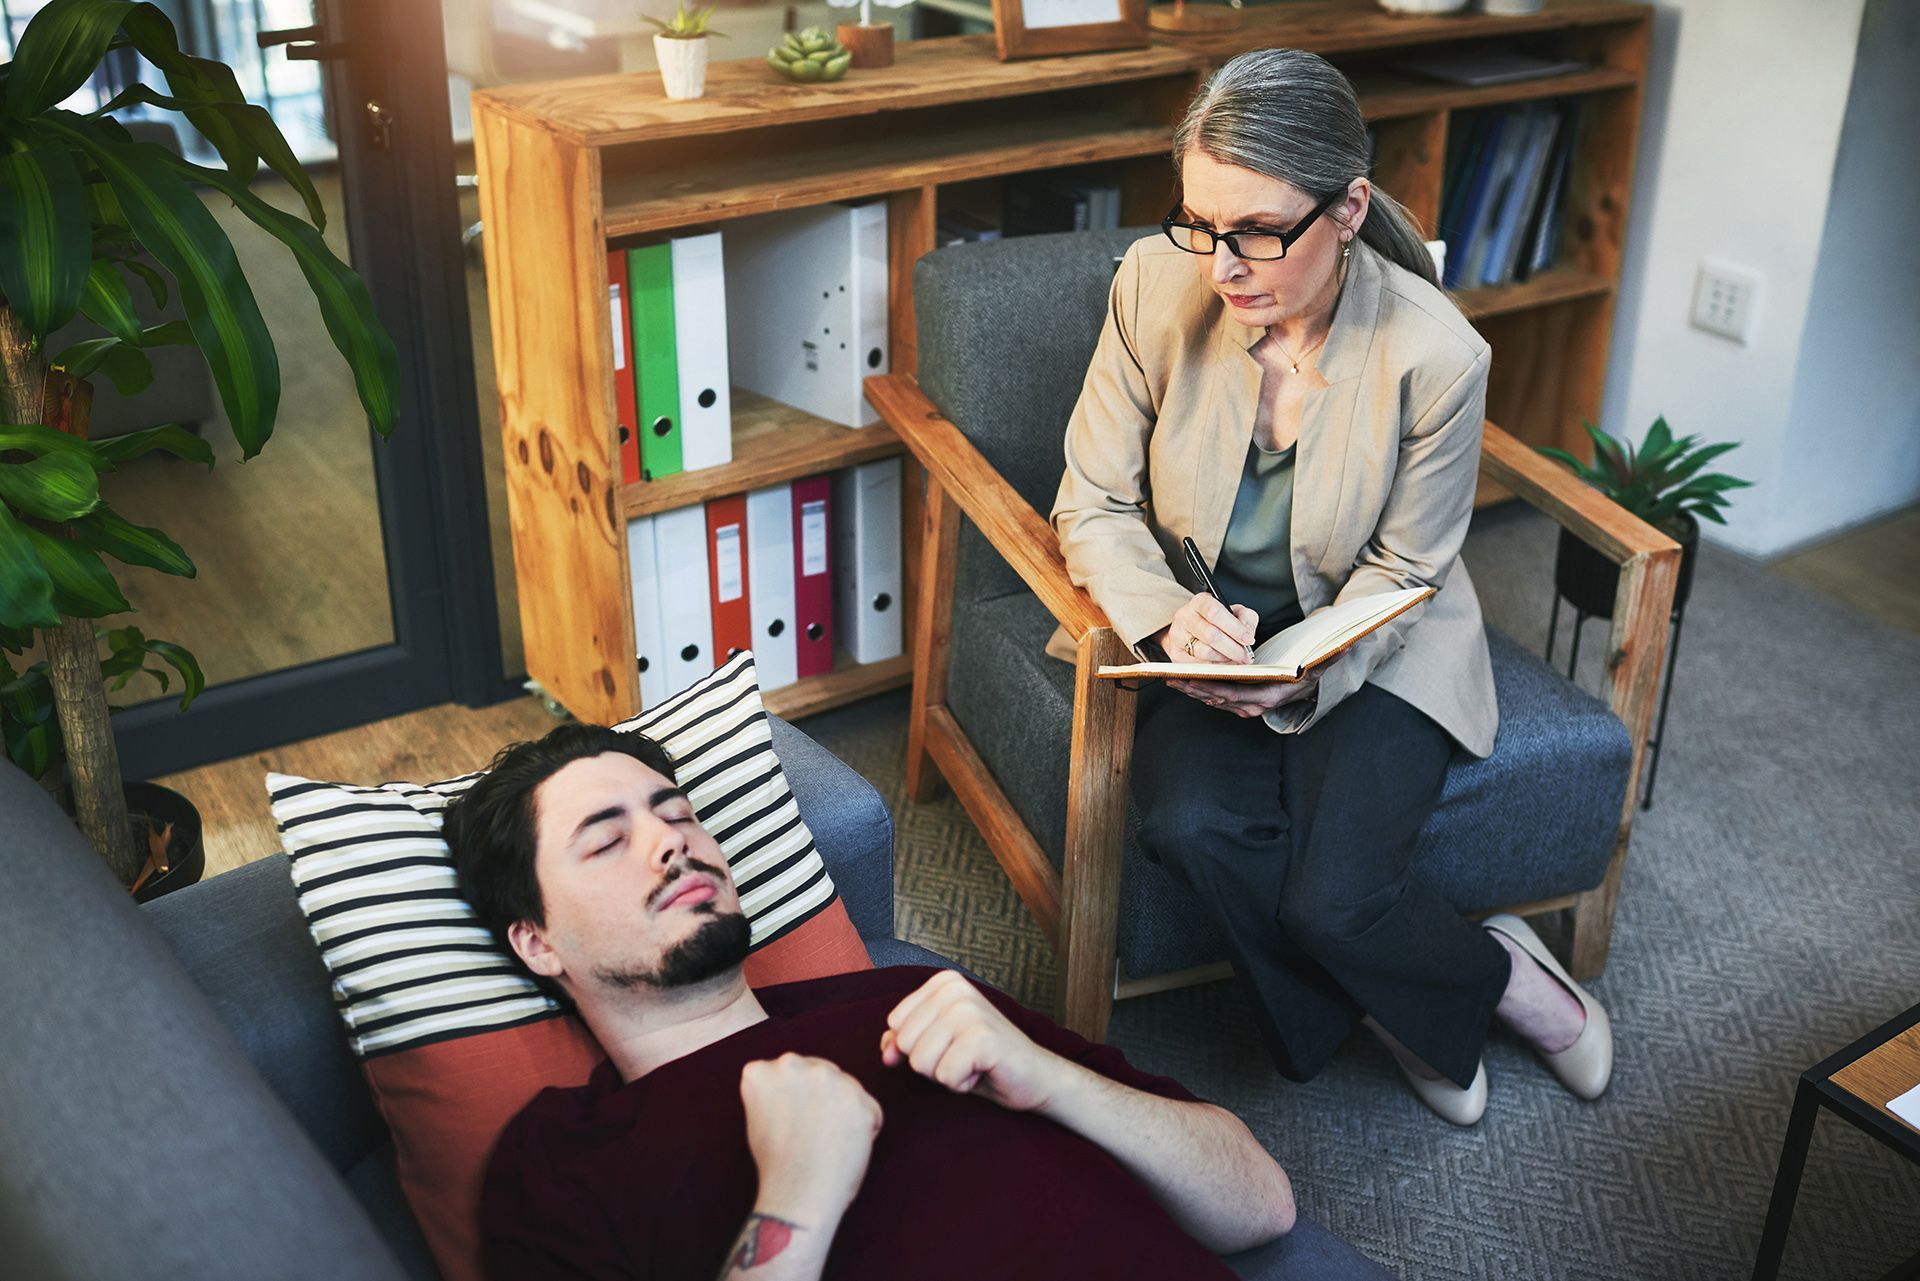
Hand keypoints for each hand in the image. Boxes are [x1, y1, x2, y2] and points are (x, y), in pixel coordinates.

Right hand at [739, 1054, 882, 1220]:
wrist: (798, 1196)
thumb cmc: (777, 1165)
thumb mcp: (757, 1117)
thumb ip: (774, 1090)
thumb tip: (794, 1084)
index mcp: (762, 1072)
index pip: (788, 1072)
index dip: (794, 1100)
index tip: (790, 1122)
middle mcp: (794, 1065)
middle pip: (818, 1073)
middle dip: (821, 1097)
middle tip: (812, 1133)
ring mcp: (829, 1079)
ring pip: (844, 1087)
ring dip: (842, 1109)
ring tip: (827, 1142)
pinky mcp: (860, 1099)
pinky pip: (868, 1109)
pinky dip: (863, 1127)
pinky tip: (845, 1147)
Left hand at [880, 970, 1061, 1112]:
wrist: (1033, 1076)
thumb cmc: (982, 1061)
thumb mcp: (937, 1045)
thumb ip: (904, 1041)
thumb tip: (886, 1051)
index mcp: (943, 982)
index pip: (895, 1025)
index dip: (919, 1046)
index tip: (952, 1044)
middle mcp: (955, 988)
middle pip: (906, 1043)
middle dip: (931, 1062)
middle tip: (964, 1056)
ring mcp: (970, 1010)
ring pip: (921, 1062)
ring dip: (946, 1074)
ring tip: (973, 1063)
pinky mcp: (983, 1037)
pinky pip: (945, 1076)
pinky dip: (962, 1084)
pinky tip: (983, 1071)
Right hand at [1154, 593, 1256, 664]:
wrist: (1191, 630)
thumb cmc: (1215, 621)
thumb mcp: (1234, 612)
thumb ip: (1245, 618)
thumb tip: (1247, 633)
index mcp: (1200, 602)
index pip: (1215, 612)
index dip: (1234, 628)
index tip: (1248, 639)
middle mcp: (1185, 617)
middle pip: (1211, 635)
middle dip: (1233, 648)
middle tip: (1245, 656)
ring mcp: (1177, 636)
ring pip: (1205, 652)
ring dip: (1225, 659)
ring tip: (1234, 659)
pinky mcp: (1176, 654)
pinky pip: (1199, 665)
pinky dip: (1215, 667)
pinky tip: (1223, 664)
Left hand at [1169, 654, 1337, 718]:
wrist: (1307, 687)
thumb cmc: (1308, 674)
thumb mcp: (1317, 667)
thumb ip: (1328, 657)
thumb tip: (1344, 646)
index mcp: (1266, 698)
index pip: (1232, 694)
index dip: (1209, 687)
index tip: (1191, 678)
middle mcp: (1252, 706)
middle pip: (1216, 697)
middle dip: (1192, 688)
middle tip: (1170, 677)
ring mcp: (1243, 706)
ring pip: (1212, 698)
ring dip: (1191, 689)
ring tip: (1169, 678)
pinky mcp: (1237, 701)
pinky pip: (1213, 696)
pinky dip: (1197, 688)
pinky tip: (1181, 679)